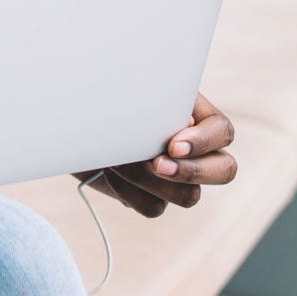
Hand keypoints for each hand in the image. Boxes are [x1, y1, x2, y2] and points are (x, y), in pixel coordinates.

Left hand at [75, 92, 236, 217]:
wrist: (72, 118)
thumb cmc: (106, 94)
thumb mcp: (132, 87)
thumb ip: (155, 100)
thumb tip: (174, 117)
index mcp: (196, 116)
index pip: (223, 131)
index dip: (203, 141)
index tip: (172, 143)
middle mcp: (194, 150)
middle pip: (224, 171)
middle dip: (191, 171)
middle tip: (157, 164)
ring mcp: (175, 178)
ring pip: (189, 196)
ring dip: (150, 179)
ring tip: (118, 158)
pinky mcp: (151, 197)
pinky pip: (154, 208)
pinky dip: (130, 192)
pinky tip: (110, 172)